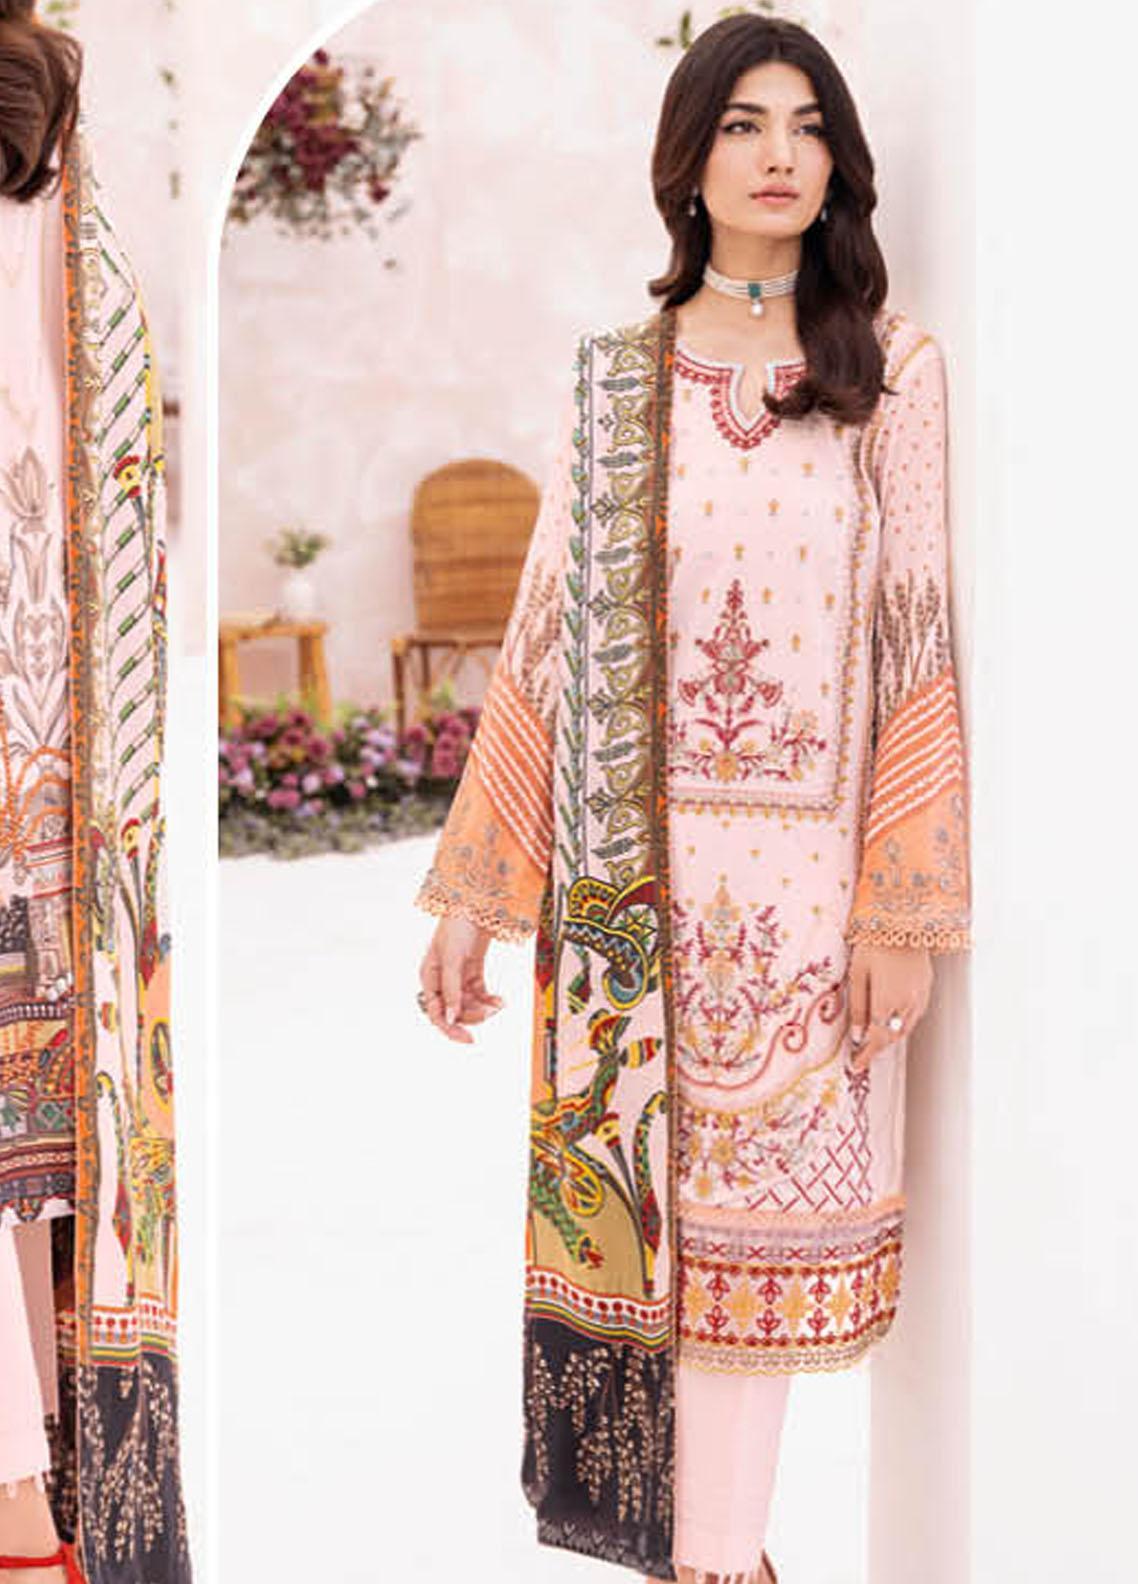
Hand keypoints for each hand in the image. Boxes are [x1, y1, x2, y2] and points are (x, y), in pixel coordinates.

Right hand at [418, 916, 502, 1043]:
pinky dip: (490, 999)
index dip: (450, 1028)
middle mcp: (441, 981)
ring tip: (498, 1004)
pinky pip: (480, 994)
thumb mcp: (452, 959)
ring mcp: (457, 977)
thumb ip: (451, 990)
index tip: (468, 1039)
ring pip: (469, 1005)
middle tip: (490, 1013)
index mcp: (429, 978)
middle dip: (472, 1015)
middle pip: (454, 1011)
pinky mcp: (472, 972)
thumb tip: (451, 1018)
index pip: (435, 1012)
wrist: (476, 904)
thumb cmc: (457, 927)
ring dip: (483, 1008)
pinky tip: (500, 1000)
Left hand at [847, 942, 932, 1072]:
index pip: (877, 1038)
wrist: (903, 921)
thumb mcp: (857, 974)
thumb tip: (857, 1035)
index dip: (867, 1054)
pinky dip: (902, 1022)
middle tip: (862, 1051)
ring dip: (891, 1035)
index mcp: (888, 1000)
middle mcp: (908, 1003)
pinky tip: (891, 1017)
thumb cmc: (873, 945)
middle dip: (877, 1046)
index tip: (856, 1064)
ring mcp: (921, 996)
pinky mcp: (927, 988)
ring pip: (906, 1028)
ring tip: (874, 1036)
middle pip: (893, 1036)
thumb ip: (857, 1007)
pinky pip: (914, 1014)